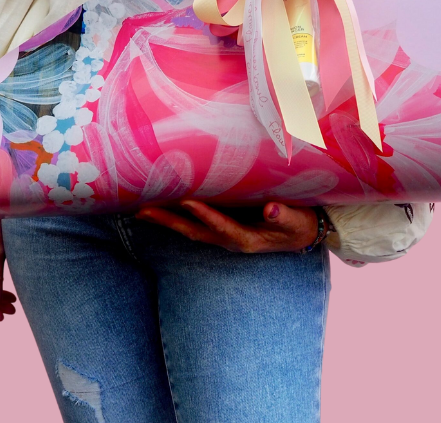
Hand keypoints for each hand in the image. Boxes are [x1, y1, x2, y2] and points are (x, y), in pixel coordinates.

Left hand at [137, 201, 318, 253]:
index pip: (223, 226)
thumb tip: (271, 210)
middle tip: (144, 210)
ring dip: (166, 220)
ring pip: (189, 228)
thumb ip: (284, 216)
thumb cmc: (299, 225)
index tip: (189, 201)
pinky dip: (175, 216)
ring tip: (140, 209)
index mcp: (248, 239)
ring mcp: (223, 234)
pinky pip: (193, 223)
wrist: (300, 234)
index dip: (206, 215)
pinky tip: (158, 207)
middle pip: (195, 231)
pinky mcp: (221, 227)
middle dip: (170, 221)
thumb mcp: (297, 222)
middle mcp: (230, 239)